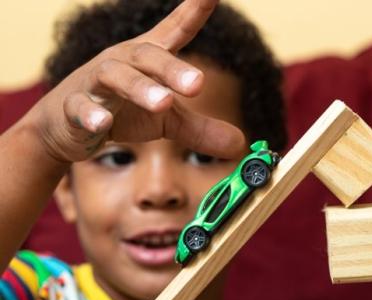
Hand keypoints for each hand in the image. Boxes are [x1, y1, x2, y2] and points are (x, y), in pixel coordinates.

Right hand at [30, 0, 245, 163]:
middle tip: (198, 85)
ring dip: (139, 88)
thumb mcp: (165, 123)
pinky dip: (91, 113)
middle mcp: (122, 64)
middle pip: (147, 56)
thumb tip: (238, 145)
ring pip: (116, 76)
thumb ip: (199, 130)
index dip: (193, 11)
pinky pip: (81, 107)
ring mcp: (95, 84)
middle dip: (172, 69)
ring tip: (164, 104)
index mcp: (147, 62)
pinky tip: (103, 124)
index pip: (173, 32)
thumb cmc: (120, 112)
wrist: (65, 125)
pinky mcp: (74, 108)